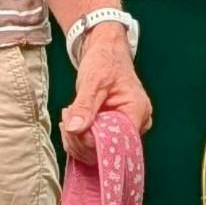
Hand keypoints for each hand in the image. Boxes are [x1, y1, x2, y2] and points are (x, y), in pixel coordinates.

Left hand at [61, 31, 154, 162]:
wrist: (105, 53)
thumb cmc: (105, 62)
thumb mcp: (92, 82)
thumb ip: (84, 106)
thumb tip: (74, 129)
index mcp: (138, 112)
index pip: (117, 142)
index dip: (92, 141)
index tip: (73, 127)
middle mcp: (136, 124)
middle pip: (106, 149)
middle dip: (79, 138)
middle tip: (67, 116)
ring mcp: (124, 129)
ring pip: (97, 151)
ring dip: (75, 138)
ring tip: (69, 114)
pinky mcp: (112, 131)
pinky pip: (93, 144)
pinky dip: (78, 137)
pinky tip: (71, 121)